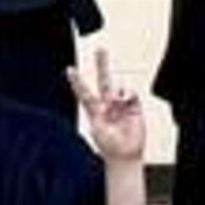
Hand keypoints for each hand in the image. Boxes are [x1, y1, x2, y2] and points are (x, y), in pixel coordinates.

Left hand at [69, 50, 147, 165]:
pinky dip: (128, 95)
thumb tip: (113, 98)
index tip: (69, 69)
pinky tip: (127, 103)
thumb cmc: (109, 146)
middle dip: (102, 64)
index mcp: (94, 111)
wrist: (125, 155)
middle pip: (104, 80)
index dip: (77, 81)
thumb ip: (103, 111)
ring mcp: (121, 105)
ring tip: (118, 106)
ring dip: (118, 93)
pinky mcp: (134, 107)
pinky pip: (131, 94)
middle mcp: (107, 104)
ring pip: (119, 87)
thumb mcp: (98, 129)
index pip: (84, 92)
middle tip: (100, 49)